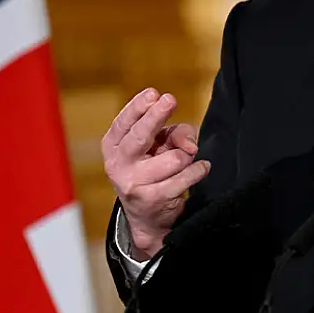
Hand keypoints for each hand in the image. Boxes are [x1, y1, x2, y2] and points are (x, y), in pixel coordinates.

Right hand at [102, 88, 210, 258]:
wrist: (147, 218)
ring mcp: (134, 184)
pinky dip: (198, 170)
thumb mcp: (158, 146)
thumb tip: (190, 144)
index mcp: (113, 146)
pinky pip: (186, 177)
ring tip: (185, 161)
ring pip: (174, 157)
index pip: (124, 123)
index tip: (153, 94)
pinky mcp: (153, 199)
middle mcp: (118, 165)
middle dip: (156, 116)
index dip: (138, 107)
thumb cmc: (153, 170)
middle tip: (170, 99)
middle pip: (140, 135)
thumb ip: (173, 134)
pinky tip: (199, 169)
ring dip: (187, 156)